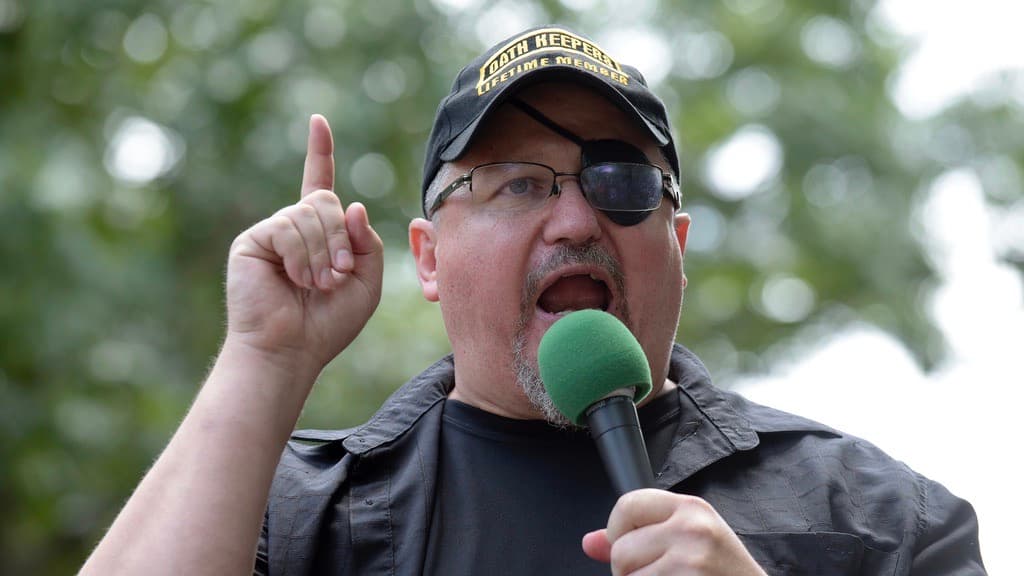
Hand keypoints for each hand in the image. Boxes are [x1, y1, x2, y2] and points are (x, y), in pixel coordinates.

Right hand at [224, 114, 383, 375]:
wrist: (290, 350)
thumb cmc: (327, 324)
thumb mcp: (366, 282)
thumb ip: (367, 243)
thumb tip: (354, 205)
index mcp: (318, 234)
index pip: (319, 183)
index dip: (319, 152)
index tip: (318, 121)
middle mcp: (292, 227)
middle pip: (326, 201)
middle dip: (340, 237)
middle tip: (337, 274)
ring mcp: (271, 232)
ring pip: (309, 214)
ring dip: (323, 252)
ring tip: (317, 284)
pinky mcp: (252, 241)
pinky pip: (287, 227)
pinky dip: (302, 255)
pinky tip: (296, 279)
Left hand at [582, 489, 765, 575]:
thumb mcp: (690, 543)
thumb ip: (640, 537)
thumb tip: (590, 542)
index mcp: (691, 509)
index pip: (627, 504)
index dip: (618, 532)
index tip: (633, 547)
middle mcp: (692, 530)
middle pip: (621, 551)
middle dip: (630, 572)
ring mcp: (690, 563)